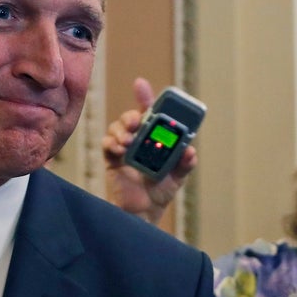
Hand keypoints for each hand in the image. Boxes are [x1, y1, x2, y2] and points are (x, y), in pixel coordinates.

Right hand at [101, 77, 197, 223]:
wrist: (146, 211)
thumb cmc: (162, 189)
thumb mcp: (178, 175)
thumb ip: (185, 163)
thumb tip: (190, 152)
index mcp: (155, 136)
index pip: (150, 112)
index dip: (145, 96)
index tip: (140, 84)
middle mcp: (138, 138)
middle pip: (131, 117)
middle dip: (131, 116)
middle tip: (136, 123)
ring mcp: (123, 147)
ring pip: (117, 128)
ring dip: (121, 130)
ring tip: (128, 141)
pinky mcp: (112, 159)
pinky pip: (107, 145)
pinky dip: (111, 143)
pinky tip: (119, 150)